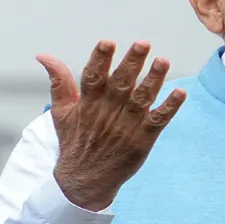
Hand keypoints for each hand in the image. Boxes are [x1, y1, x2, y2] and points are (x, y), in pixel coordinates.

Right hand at [36, 40, 185, 211]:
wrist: (84, 181)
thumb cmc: (75, 142)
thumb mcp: (61, 112)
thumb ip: (58, 81)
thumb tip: (43, 55)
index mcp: (88, 103)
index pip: (93, 77)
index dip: (100, 60)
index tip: (107, 42)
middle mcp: (108, 112)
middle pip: (121, 84)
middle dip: (132, 63)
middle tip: (143, 43)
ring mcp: (126, 126)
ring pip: (142, 98)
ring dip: (153, 80)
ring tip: (163, 61)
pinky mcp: (142, 139)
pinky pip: (158, 120)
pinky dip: (169, 107)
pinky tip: (180, 93)